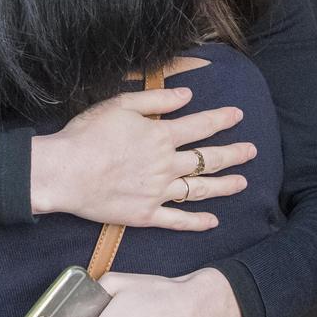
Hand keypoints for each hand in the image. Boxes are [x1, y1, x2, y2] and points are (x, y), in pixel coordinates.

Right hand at [30, 88, 255, 229]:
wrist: (65, 171)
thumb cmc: (88, 134)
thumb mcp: (121, 104)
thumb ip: (157, 99)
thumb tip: (187, 95)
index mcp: (161, 135)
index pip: (200, 126)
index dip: (221, 119)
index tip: (238, 116)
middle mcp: (166, 165)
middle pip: (208, 159)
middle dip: (233, 153)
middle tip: (251, 151)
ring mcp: (158, 192)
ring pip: (199, 189)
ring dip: (224, 186)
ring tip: (242, 183)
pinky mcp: (146, 215)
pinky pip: (177, 220)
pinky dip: (196, 222)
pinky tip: (212, 221)